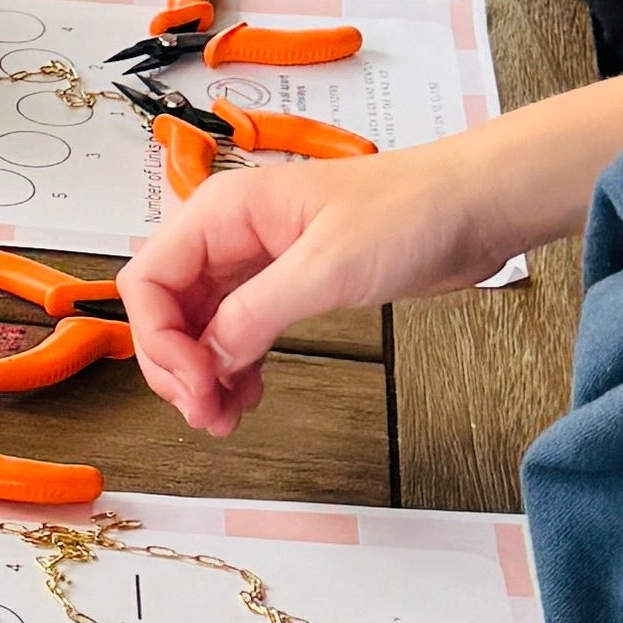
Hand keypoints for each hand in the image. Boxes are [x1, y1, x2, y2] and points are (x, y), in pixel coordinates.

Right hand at [121, 146, 528, 434]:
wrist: (471, 206)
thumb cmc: (411, 209)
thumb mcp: (329, 266)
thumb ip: (258, 313)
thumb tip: (210, 360)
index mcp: (225, 212)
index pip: (150, 279)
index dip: (160, 340)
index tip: (196, 385)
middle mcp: (230, 234)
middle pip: (165, 307)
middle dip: (176, 365)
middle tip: (207, 412)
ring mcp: (256, 261)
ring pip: (197, 325)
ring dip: (201, 373)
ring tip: (223, 416)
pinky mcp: (286, 285)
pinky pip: (235, 331)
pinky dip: (232, 367)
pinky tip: (247, 394)